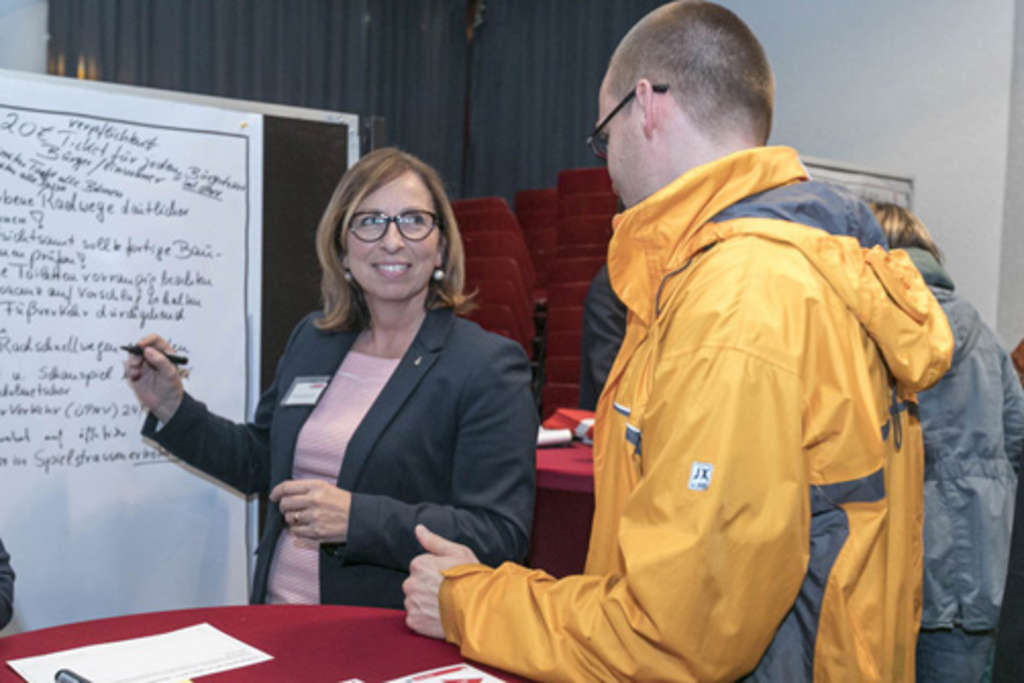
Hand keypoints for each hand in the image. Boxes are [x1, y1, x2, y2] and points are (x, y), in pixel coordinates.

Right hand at [123, 333, 183, 422]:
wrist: (165, 405)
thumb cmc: (172, 388)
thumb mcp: (170, 374)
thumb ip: (161, 361)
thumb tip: (148, 350)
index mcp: (165, 353)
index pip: (155, 340)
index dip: (147, 340)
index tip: (140, 345)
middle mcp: (153, 356)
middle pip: (140, 346)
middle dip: (136, 353)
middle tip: (136, 363)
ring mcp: (143, 364)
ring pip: (132, 356)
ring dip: (132, 363)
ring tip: (137, 373)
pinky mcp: (135, 372)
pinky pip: (128, 367)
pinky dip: (129, 371)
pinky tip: (135, 378)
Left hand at [269, 479, 351, 542]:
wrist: (360, 518)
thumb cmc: (344, 503)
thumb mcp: (327, 488)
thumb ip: (307, 489)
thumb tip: (285, 494)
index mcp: (317, 486)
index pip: (287, 487)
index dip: (276, 492)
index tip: (274, 496)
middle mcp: (314, 500)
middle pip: (285, 504)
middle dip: (282, 507)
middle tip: (287, 509)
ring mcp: (314, 517)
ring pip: (289, 519)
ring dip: (290, 520)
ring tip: (299, 519)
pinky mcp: (316, 532)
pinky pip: (296, 532)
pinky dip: (296, 531)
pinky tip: (303, 528)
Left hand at [403, 524, 478, 638]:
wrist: (477, 608)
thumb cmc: (470, 578)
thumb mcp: (457, 552)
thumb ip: (434, 541)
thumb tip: (418, 529)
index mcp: (419, 564)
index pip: (420, 567)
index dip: (435, 572)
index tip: (448, 578)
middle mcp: (411, 583)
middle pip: (415, 584)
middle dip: (427, 588)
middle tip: (447, 593)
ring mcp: (412, 603)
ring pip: (414, 602)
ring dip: (425, 604)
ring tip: (445, 606)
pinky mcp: (414, 621)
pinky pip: (415, 618)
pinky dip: (425, 619)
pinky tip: (440, 616)